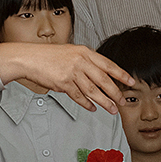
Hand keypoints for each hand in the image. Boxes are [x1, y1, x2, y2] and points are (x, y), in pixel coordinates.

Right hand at [0, 43, 132, 110]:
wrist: (29, 58)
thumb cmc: (49, 56)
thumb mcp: (71, 53)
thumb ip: (86, 62)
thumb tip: (100, 75)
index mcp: (85, 52)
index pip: (108, 64)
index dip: (121, 74)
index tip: (131, 82)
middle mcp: (80, 61)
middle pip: (104, 80)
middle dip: (115, 92)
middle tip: (122, 101)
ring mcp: (72, 72)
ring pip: (93, 90)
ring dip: (104, 102)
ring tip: (112, 109)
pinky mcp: (63, 83)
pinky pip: (79, 96)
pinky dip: (87, 103)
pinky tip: (93, 108)